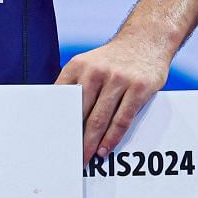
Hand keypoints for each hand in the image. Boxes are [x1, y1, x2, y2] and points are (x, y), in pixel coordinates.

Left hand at [55, 34, 171, 162]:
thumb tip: (59, 116)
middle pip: (79, 113)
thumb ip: (75, 85)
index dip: (56, 121)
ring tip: (85, 158)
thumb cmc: (113, 59)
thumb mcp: (88, 63)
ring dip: (91, 143)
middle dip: (73, 137)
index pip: (61, 99)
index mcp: (78, 66)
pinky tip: (105, 149)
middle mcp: (96, 71)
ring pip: (99, 119)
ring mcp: (118, 79)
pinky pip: (122, 119)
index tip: (52, 141)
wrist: (146, 39)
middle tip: (67, 156)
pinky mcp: (138, 88)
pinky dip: (112, 138)